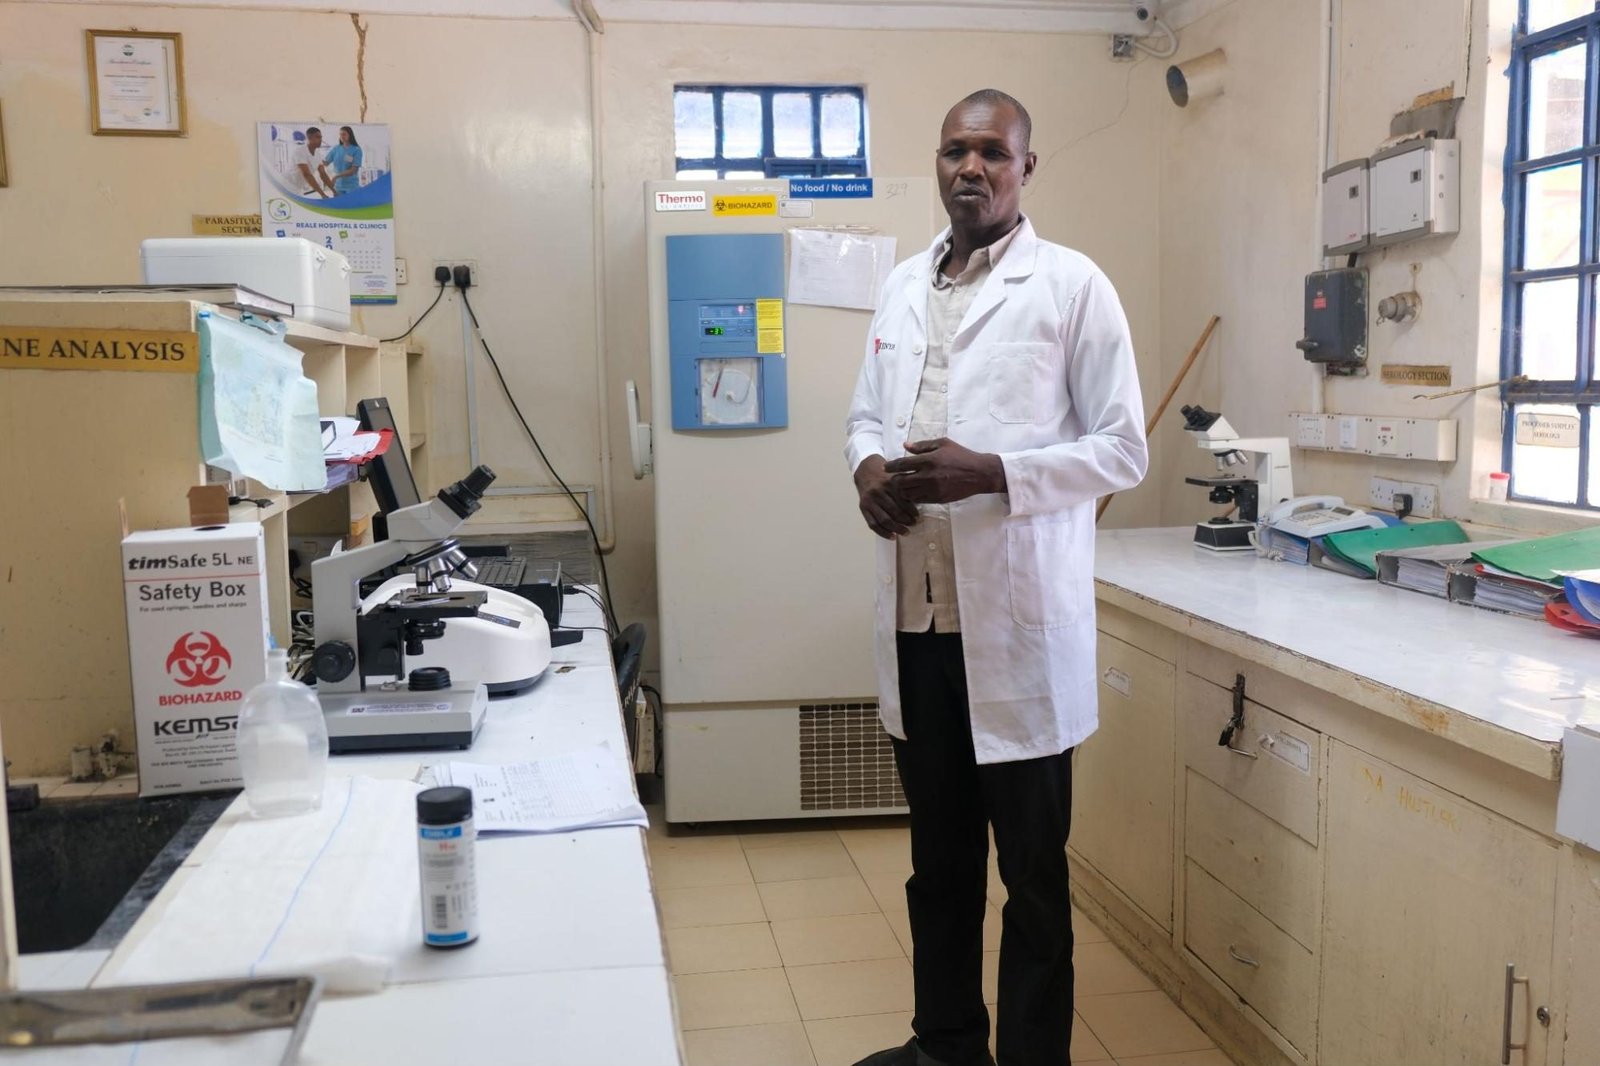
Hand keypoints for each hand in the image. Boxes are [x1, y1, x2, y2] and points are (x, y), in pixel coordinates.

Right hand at [854, 455, 917, 538]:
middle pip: (894, 511)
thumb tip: (919, 503)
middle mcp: (878, 492)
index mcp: (889, 484)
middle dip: (906, 520)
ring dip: (896, 528)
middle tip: (913, 524)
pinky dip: (883, 533)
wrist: (866, 471)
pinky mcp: (863, 508)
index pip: (902, 501)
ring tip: (906, 532)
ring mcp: (870, 501)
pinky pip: (873, 524)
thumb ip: (905, 488)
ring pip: (884, 519)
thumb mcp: (896, 477)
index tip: (917, 516)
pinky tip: (892, 536)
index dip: (911, 511)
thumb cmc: (885, 477)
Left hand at [884, 438, 1005, 503]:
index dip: (891, 466)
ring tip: (904, 485)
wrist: (979, 474)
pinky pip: (918, 500)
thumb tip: (905, 446)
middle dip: (895, 480)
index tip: (885, 467)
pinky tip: (915, 491)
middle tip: (894, 478)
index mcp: (929, 460)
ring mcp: (933, 489)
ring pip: (907, 493)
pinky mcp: (938, 499)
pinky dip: (913, 496)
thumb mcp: (943, 444)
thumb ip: (922, 446)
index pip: (902, 464)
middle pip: (901, 482)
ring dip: (903, 490)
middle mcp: (928, 476)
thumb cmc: (961, 455)